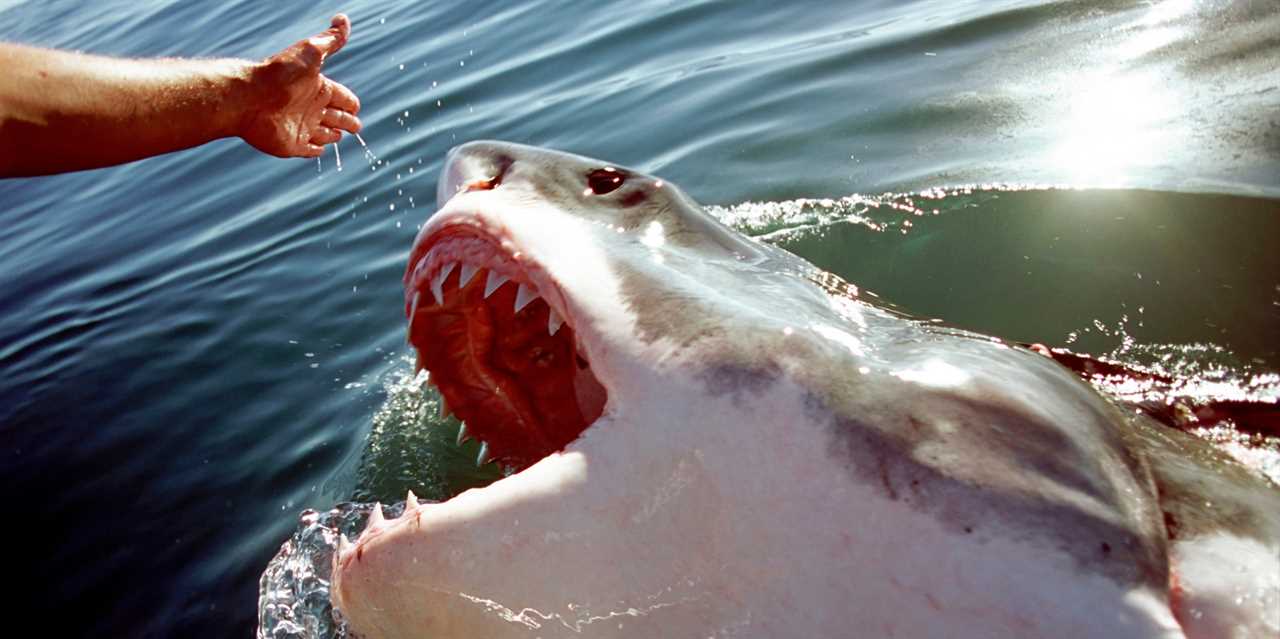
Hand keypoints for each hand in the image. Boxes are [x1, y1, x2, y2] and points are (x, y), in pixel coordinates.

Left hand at [241, 14, 361, 157]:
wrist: (250, 96)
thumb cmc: (280, 73)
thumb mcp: (309, 52)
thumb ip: (330, 40)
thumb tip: (343, 18)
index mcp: (318, 88)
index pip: (342, 97)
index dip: (350, 102)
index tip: (355, 106)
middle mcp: (311, 107)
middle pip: (337, 117)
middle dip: (348, 121)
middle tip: (356, 126)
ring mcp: (302, 127)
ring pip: (324, 134)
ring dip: (333, 135)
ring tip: (339, 135)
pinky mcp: (292, 145)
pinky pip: (309, 150)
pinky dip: (316, 151)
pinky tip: (321, 150)